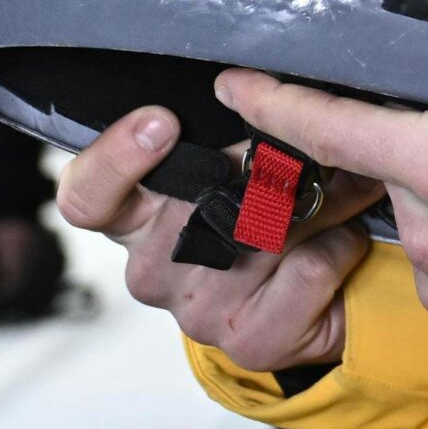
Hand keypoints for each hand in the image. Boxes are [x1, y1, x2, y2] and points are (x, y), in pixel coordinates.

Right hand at [54, 110, 378, 372]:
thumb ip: (230, 132)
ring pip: (265, 230)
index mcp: (134, 216)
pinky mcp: (251, 342)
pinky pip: (308, 268)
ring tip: (337, 189)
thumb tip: (250, 87)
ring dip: (318, 200)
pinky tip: (340, 244)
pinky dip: (339, 244)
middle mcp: (153, 270)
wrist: (319, 298)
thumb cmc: (270, 211)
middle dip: (262, 167)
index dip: (116, 158)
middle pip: (194, 202)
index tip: (162, 122)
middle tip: (303, 155)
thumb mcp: (239, 159)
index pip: (87, 196)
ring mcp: (198, 313)